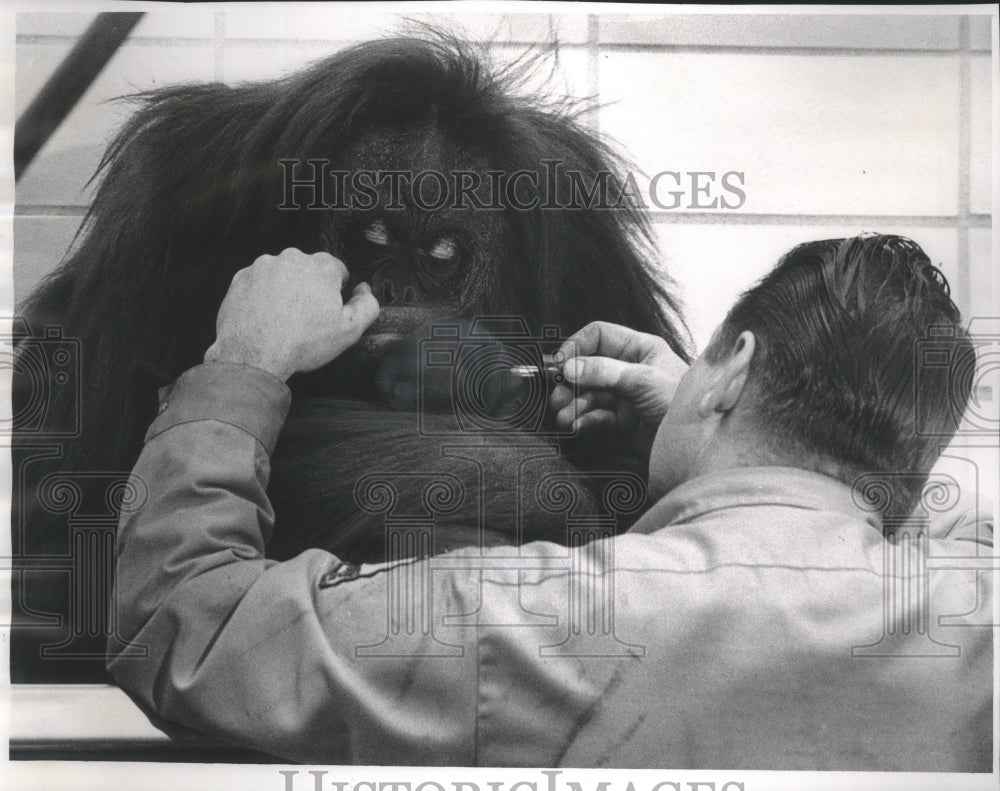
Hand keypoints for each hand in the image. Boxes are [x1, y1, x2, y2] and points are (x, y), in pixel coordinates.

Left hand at [203, 248, 379, 380]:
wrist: (254, 355)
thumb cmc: (302, 343)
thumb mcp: (349, 330)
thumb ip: (367, 305)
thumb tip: (364, 290)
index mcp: (321, 266)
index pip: (337, 270)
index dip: (335, 292)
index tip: (327, 310)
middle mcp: (292, 258)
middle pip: (308, 270)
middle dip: (309, 288)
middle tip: (305, 318)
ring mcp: (263, 266)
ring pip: (282, 274)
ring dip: (285, 290)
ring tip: (283, 319)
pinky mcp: (241, 277)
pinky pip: (258, 282)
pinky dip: (262, 295)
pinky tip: (266, 317)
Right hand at [550, 321, 687, 457]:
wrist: (700, 445)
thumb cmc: (684, 404)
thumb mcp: (643, 381)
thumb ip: (604, 371)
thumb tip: (570, 367)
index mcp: (640, 349)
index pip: (599, 336)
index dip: (577, 346)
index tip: (560, 363)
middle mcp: (631, 369)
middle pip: (589, 368)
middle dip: (571, 382)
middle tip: (557, 396)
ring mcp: (626, 396)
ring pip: (589, 394)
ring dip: (574, 404)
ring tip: (564, 415)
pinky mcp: (624, 421)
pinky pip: (596, 415)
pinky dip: (584, 419)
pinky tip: (578, 425)